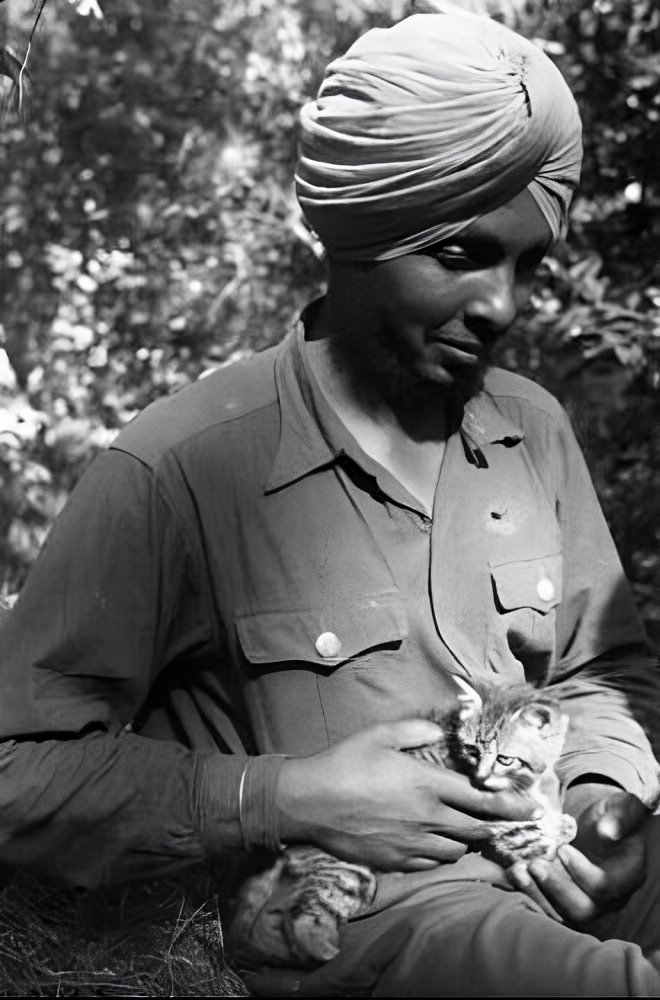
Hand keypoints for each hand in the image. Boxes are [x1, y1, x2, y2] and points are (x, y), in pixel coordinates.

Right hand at [275, 718, 538, 871]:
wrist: (308, 801)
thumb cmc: (345, 762)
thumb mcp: (381, 734)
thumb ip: (417, 730)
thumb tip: (441, 731)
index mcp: (427, 784)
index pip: (482, 800)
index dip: (511, 805)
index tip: (533, 808)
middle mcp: (426, 818)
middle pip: (476, 829)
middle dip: (494, 825)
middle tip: (505, 821)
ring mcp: (411, 844)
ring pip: (455, 850)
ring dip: (466, 840)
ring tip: (464, 829)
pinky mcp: (394, 861)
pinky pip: (429, 864)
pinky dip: (438, 854)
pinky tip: (432, 842)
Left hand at [508, 784, 649, 923]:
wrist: (596, 825)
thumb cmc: (611, 815)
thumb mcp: (622, 807)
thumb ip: (621, 815)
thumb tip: (609, 830)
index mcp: (626, 877)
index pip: (605, 888)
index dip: (582, 872)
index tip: (563, 849)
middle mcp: (607, 899)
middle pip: (582, 910)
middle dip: (556, 888)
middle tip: (535, 864)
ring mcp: (584, 903)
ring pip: (560, 914)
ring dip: (536, 894)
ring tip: (517, 871)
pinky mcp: (562, 902)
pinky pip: (544, 908)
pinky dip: (527, 894)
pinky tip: (512, 875)